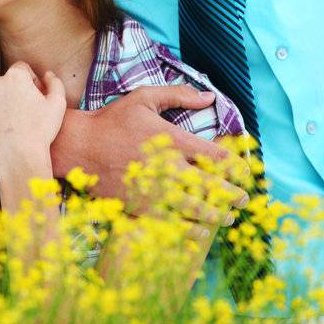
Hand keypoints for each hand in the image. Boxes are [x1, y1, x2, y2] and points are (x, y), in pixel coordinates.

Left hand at [0, 61, 65, 176]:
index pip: (22, 70)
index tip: (34, 97)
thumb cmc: (41, 131)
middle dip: (14, 91)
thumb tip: (47, 74)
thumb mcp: (58, 105)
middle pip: (5, 79)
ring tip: (5, 118)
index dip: (30, 82)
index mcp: (17, 76)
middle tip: (21, 112)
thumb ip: (55, 83)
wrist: (20, 156)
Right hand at [78, 85, 251, 227]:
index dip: (237, 167)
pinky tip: (202, 229)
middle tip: (244, 200)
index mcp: (171, 140)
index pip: (216, 156)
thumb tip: (210, 96)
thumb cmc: (112, 120)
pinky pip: (171, 221)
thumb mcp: (143, 98)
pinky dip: (190, 228)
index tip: (246, 172)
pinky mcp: (140, 205)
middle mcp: (166, 167)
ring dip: (217, 214)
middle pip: (211, 186)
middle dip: (233, 195)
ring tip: (229, 217)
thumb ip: (177, 95)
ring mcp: (154, 189)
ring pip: (195, 208)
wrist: (78, 146)